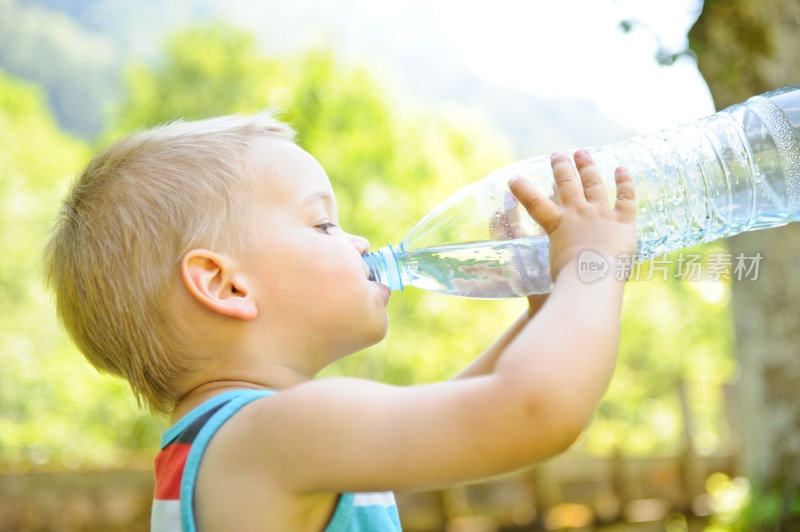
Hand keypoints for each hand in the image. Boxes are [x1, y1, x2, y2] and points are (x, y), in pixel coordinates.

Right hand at [508, 150, 636, 282]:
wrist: (593, 281)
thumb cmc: (568, 283)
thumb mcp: (548, 271)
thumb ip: (542, 267)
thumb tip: (539, 277)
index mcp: (557, 225)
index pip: (534, 203)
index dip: (522, 189)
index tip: (513, 178)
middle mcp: (578, 213)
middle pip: (566, 183)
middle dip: (560, 167)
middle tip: (557, 154)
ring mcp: (601, 214)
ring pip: (594, 183)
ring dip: (587, 166)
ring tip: (583, 152)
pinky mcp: (623, 222)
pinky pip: (625, 197)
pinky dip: (624, 182)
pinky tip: (621, 168)